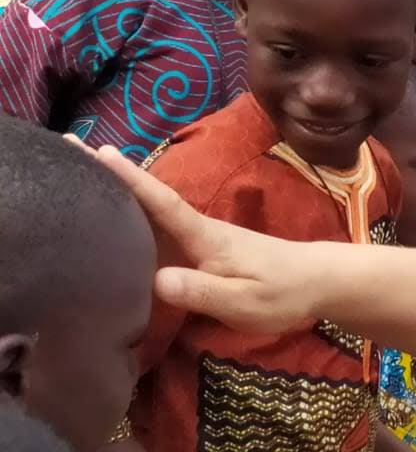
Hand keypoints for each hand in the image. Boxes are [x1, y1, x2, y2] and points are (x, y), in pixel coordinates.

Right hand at [91, 145, 319, 332]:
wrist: (317, 283)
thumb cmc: (283, 292)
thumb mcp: (245, 302)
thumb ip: (204, 293)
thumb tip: (159, 280)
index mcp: (204, 236)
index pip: (161, 202)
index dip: (130, 180)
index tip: (98, 152)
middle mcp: (195, 230)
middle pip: (144, 199)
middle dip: (106, 175)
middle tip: (63, 149)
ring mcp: (196, 239)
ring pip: (147, 213)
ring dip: (112, 195)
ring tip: (71, 175)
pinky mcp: (197, 252)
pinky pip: (156, 232)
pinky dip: (129, 219)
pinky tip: (106, 220)